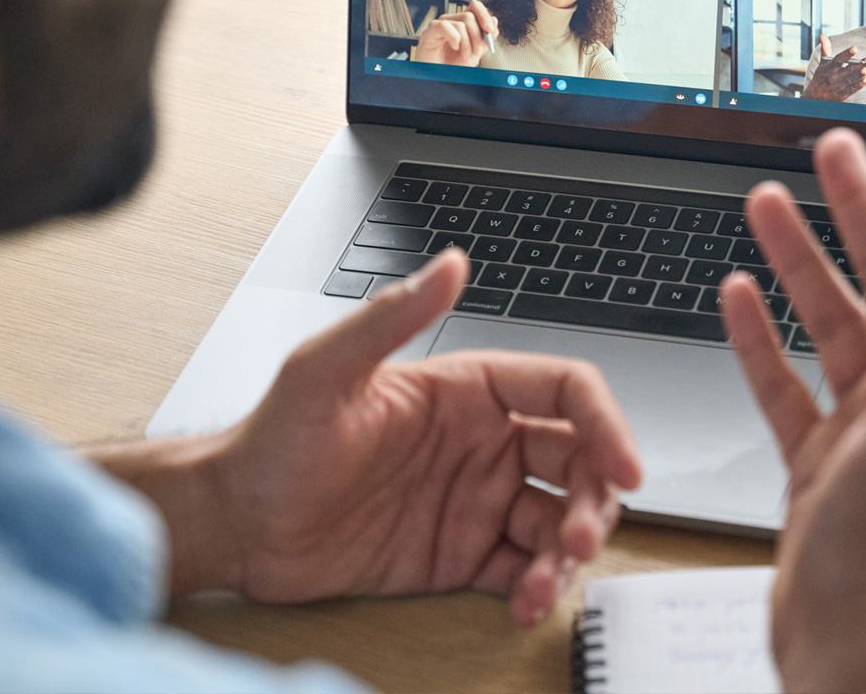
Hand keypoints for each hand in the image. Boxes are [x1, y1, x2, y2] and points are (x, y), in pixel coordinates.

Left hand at [165, 249, 640, 624]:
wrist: (240, 524)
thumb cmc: (276, 439)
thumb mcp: (327, 371)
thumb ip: (392, 316)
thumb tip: (453, 262)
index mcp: (465, 390)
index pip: (562, 391)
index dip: (605, 422)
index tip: (625, 465)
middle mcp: (482, 441)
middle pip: (577, 458)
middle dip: (597, 497)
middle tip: (581, 538)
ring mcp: (475, 498)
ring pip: (559, 518)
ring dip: (571, 550)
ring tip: (546, 583)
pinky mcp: (461, 552)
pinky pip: (522, 567)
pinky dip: (538, 587)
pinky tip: (524, 603)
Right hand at [414, 0, 497, 65]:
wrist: (440, 77)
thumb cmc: (454, 65)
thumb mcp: (475, 52)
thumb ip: (485, 37)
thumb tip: (494, 21)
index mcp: (462, 23)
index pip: (474, 7)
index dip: (484, 15)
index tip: (490, 30)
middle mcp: (451, 21)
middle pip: (469, 16)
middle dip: (478, 36)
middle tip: (477, 52)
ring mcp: (440, 25)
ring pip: (461, 24)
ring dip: (467, 44)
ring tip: (465, 56)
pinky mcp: (430, 31)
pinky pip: (445, 26)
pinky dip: (454, 39)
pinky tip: (454, 47)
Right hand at [720, 128, 865, 692]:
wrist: (841, 645)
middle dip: (860, 211)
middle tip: (829, 158)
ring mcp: (862, 425)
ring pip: (828, 321)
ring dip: (799, 261)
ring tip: (767, 205)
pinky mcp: (814, 456)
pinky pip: (784, 379)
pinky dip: (760, 336)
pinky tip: (738, 299)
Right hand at [801, 33, 865, 101]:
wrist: (813, 98)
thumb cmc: (820, 78)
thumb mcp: (822, 64)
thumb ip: (825, 49)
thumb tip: (822, 35)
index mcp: (830, 67)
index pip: (839, 59)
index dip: (847, 54)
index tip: (854, 48)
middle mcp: (835, 76)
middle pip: (848, 69)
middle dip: (858, 65)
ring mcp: (839, 85)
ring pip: (851, 79)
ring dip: (859, 75)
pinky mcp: (842, 94)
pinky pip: (851, 89)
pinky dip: (858, 86)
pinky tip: (865, 80)